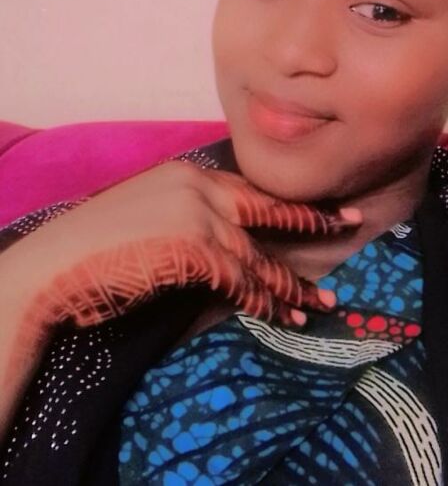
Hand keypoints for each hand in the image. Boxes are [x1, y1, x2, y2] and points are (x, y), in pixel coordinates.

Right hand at [16, 161, 360, 332]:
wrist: (53, 266)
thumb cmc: (93, 245)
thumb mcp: (145, 211)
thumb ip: (185, 213)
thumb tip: (218, 236)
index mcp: (187, 173)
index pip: (249, 188)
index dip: (286, 201)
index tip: (319, 206)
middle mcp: (199, 188)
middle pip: (269, 209)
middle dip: (314, 220)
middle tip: (352, 223)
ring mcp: (199, 216)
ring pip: (261, 254)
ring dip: (293, 284)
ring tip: (324, 302)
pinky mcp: (195, 250)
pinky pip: (244, 281)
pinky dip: (268, 302)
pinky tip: (287, 317)